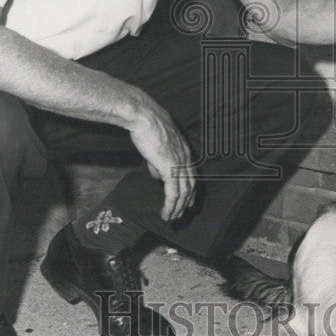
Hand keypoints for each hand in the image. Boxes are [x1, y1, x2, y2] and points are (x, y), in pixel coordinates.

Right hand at [128, 97, 195, 220]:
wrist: (144, 116)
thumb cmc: (146, 126)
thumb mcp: (155, 145)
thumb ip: (157, 162)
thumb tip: (157, 176)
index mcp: (184, 150)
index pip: (191, 174)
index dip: (190, 189)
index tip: (188, 200)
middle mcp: (185, 158)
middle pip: (190, 186)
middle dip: (186, 202)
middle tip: (181, 214)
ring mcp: (179, 164)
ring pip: (183, 193)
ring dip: (178, 208)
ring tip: (172, 218)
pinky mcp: (170, 169)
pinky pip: (173, 194)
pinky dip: (170, 206)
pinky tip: (166, 214)